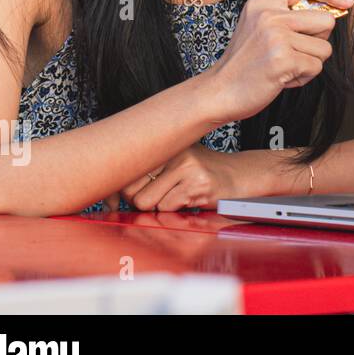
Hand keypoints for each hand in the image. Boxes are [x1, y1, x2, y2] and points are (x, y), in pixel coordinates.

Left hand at [119, 144, 251, 211]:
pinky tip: (190, 199)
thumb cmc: (204, 172)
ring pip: (148, 201)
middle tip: (159, 196)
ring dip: (160, 206)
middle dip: (140, 200)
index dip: (120, 189)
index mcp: (167, 144)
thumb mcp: (176, 160)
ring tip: (177, 196)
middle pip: (131, 189)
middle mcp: (176, 152)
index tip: (121, 198)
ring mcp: (188, 168)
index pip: (126, 169)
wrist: (241, 175)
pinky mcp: (198, 185)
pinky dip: (175, 209)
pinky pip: (167, 207)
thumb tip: (112, 194)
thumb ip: (148, 169)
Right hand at [201, 0, 353, 123]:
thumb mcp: (258, 26)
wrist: (219, 92)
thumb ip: (286, 14)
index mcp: (263, 3)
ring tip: (285, 66)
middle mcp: (270, 16)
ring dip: (310, 62)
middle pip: (326, 19)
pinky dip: (304, 77)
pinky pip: (316, 67)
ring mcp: (276, 37)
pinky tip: (282, 78)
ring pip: (324, 48)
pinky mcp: (283, 60)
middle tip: (298, 51)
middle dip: (320, 40)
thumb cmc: (244, 62)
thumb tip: (333, 8)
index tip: (346, 1)